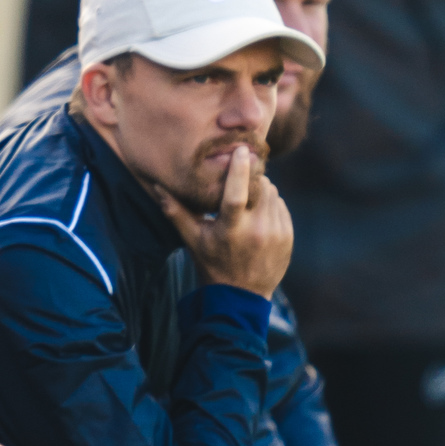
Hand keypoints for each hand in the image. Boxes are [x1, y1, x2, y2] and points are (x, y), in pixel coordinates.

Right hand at [159, 143, 291, 297]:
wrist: (242, 296)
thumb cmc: (211, 264)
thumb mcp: (192, 240)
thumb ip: (175, 211)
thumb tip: (157, 186)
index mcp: (230, 229)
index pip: (236, 192)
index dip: (239, 169)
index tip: (242, 149)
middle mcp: (256, 230)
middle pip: (259, 186)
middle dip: (250, 179)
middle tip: (240, 180)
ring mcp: (276, 233)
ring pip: (272, 193)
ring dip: (261, 190)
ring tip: (247, 199)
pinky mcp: (288, 236)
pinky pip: (281, 206)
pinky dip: (270, 204)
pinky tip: (258, 214)